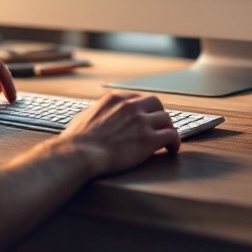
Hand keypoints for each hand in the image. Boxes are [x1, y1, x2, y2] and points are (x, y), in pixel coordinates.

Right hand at [60, 92, 179, 175]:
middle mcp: (130, 106)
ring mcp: (141, 121)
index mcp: (114, 99)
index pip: (137, 98)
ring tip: (168, 139)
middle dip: (158, 113)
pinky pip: (171, 135)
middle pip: (155, 103)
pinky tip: (172, 149)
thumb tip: (93, 115)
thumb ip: (94, 112)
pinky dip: (175, 142)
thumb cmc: (76, 140)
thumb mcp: (83, 116)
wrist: (80, 153)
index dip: (143, 108)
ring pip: (167, 118)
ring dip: (168, 128)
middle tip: (159, 125)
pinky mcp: (149, 139)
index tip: (144, 116)